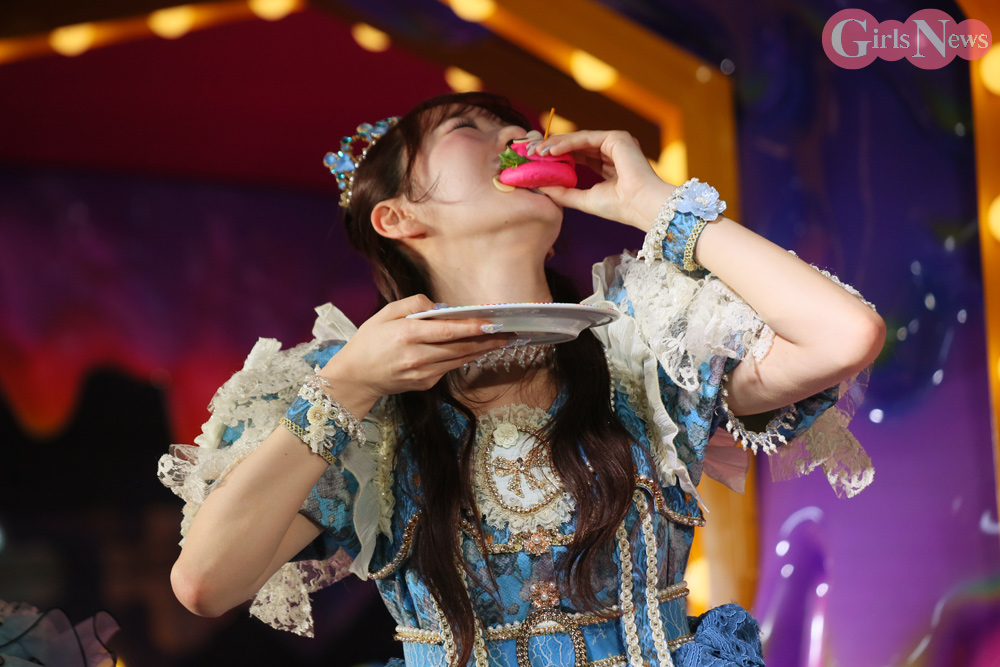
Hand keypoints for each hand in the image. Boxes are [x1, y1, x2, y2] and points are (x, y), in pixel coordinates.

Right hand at [317, 294, 511, 413]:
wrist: (356, 377)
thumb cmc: (369, 341)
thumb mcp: (385, 314)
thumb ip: (413, 305)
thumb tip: (440, 308)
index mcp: (407, 335)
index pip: (449, 330)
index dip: (474, 327)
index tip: (494, 323)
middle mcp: (418, 357)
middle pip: (461, 348)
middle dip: (488, 340)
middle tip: (510, 333)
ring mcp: (423, 374)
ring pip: (460, 360)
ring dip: (481, 350)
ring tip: (501, 340)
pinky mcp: (425, 384)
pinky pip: (449, 368)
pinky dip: (462, 358)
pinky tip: (474, 350)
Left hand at [532, 130, 675, 229]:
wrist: (641, 206)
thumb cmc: (619, 207)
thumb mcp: (583, 199)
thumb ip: (563, 193)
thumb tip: (540, 186)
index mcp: (607, 165)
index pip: (576, 157)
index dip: (555, 159)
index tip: (534, 162)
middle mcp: (611, 151)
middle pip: (575, 146)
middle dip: (550, 148)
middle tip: (529, 152)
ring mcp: (615, 143)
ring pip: (578, 140)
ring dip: (554, 145)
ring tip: (536, 151)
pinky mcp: (616, 138)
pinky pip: (585, 138)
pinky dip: (566, 143)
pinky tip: (550, 151)